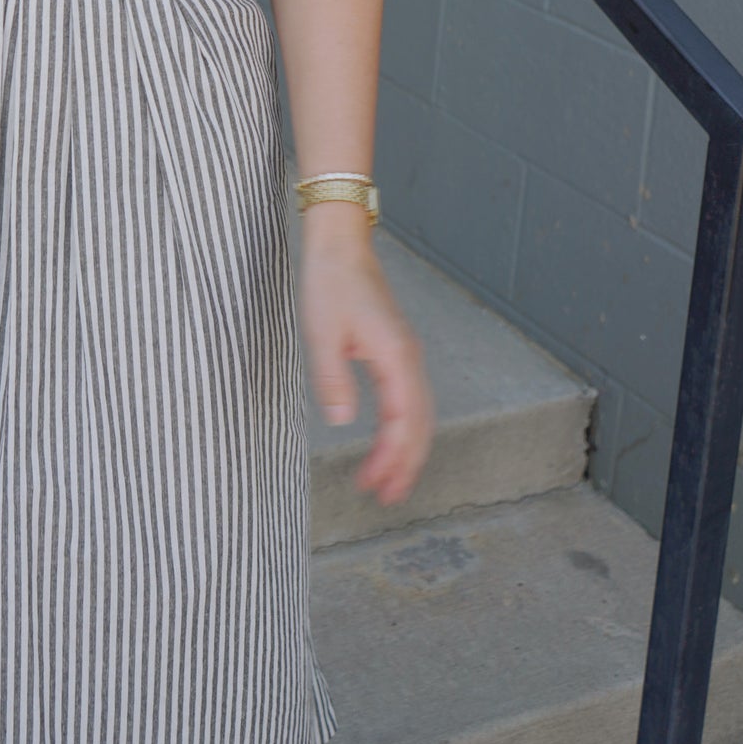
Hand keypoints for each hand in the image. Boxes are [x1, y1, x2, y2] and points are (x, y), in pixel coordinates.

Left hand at [299, 206, 433, 505]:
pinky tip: (388, 440)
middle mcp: (410, 359)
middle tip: (386, 499)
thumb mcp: (321, 333)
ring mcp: (406, 354)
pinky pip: (410, 399)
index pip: (403, 421)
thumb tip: (342, 423)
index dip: (391, 458)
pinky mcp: (397, 351)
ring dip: (407, 449)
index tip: (372, 485)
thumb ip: (333, 379)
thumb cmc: (330, 283)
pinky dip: (404, 426)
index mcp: (396, 357)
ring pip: (419, 413)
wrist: (341, 245)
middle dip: (406, 464)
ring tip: (388, 481)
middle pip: (420, 424)